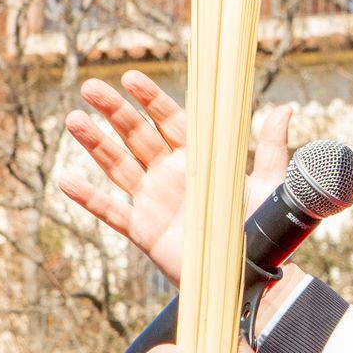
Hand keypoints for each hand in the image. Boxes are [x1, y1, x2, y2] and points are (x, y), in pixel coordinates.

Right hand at [56, 70, 294, 286]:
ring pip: (118, 166)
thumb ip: (271, 148)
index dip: (150, 99)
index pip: (170, 120)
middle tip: (90, 87)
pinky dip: (89, 198)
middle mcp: (172, 174)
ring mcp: (154, 201)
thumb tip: (285, 110)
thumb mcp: (271, 184)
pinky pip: (111, 212)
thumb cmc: (264, 228)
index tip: (131, 78)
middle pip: (137, 136)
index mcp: (200, 158)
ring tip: (72, 118)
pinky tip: (66, 180)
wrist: (253, 274)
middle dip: (114, 111)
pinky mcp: (143, 230)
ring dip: (95, 144)